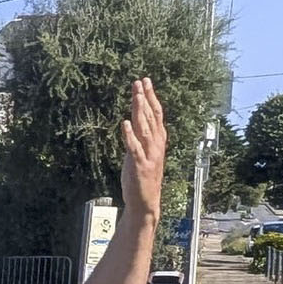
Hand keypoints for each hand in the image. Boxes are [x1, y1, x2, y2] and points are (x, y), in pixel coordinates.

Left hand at [121, 77, 166, 219]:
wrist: (145, 202)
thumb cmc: (142, 178)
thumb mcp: (142, 153)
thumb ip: (140, 137)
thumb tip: (134, 119)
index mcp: (158, 141)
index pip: (156, 114)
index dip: (151, 97)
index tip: (145, 81)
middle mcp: (156, 146)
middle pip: (151, 117)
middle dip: (145, 98)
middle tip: (139, 81)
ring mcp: (149, 155)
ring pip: (145, 129)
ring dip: (140, 111)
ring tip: (136, 96)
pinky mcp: (139, 166)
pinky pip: (134, 148)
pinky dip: (130, 136)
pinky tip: (125, 123)